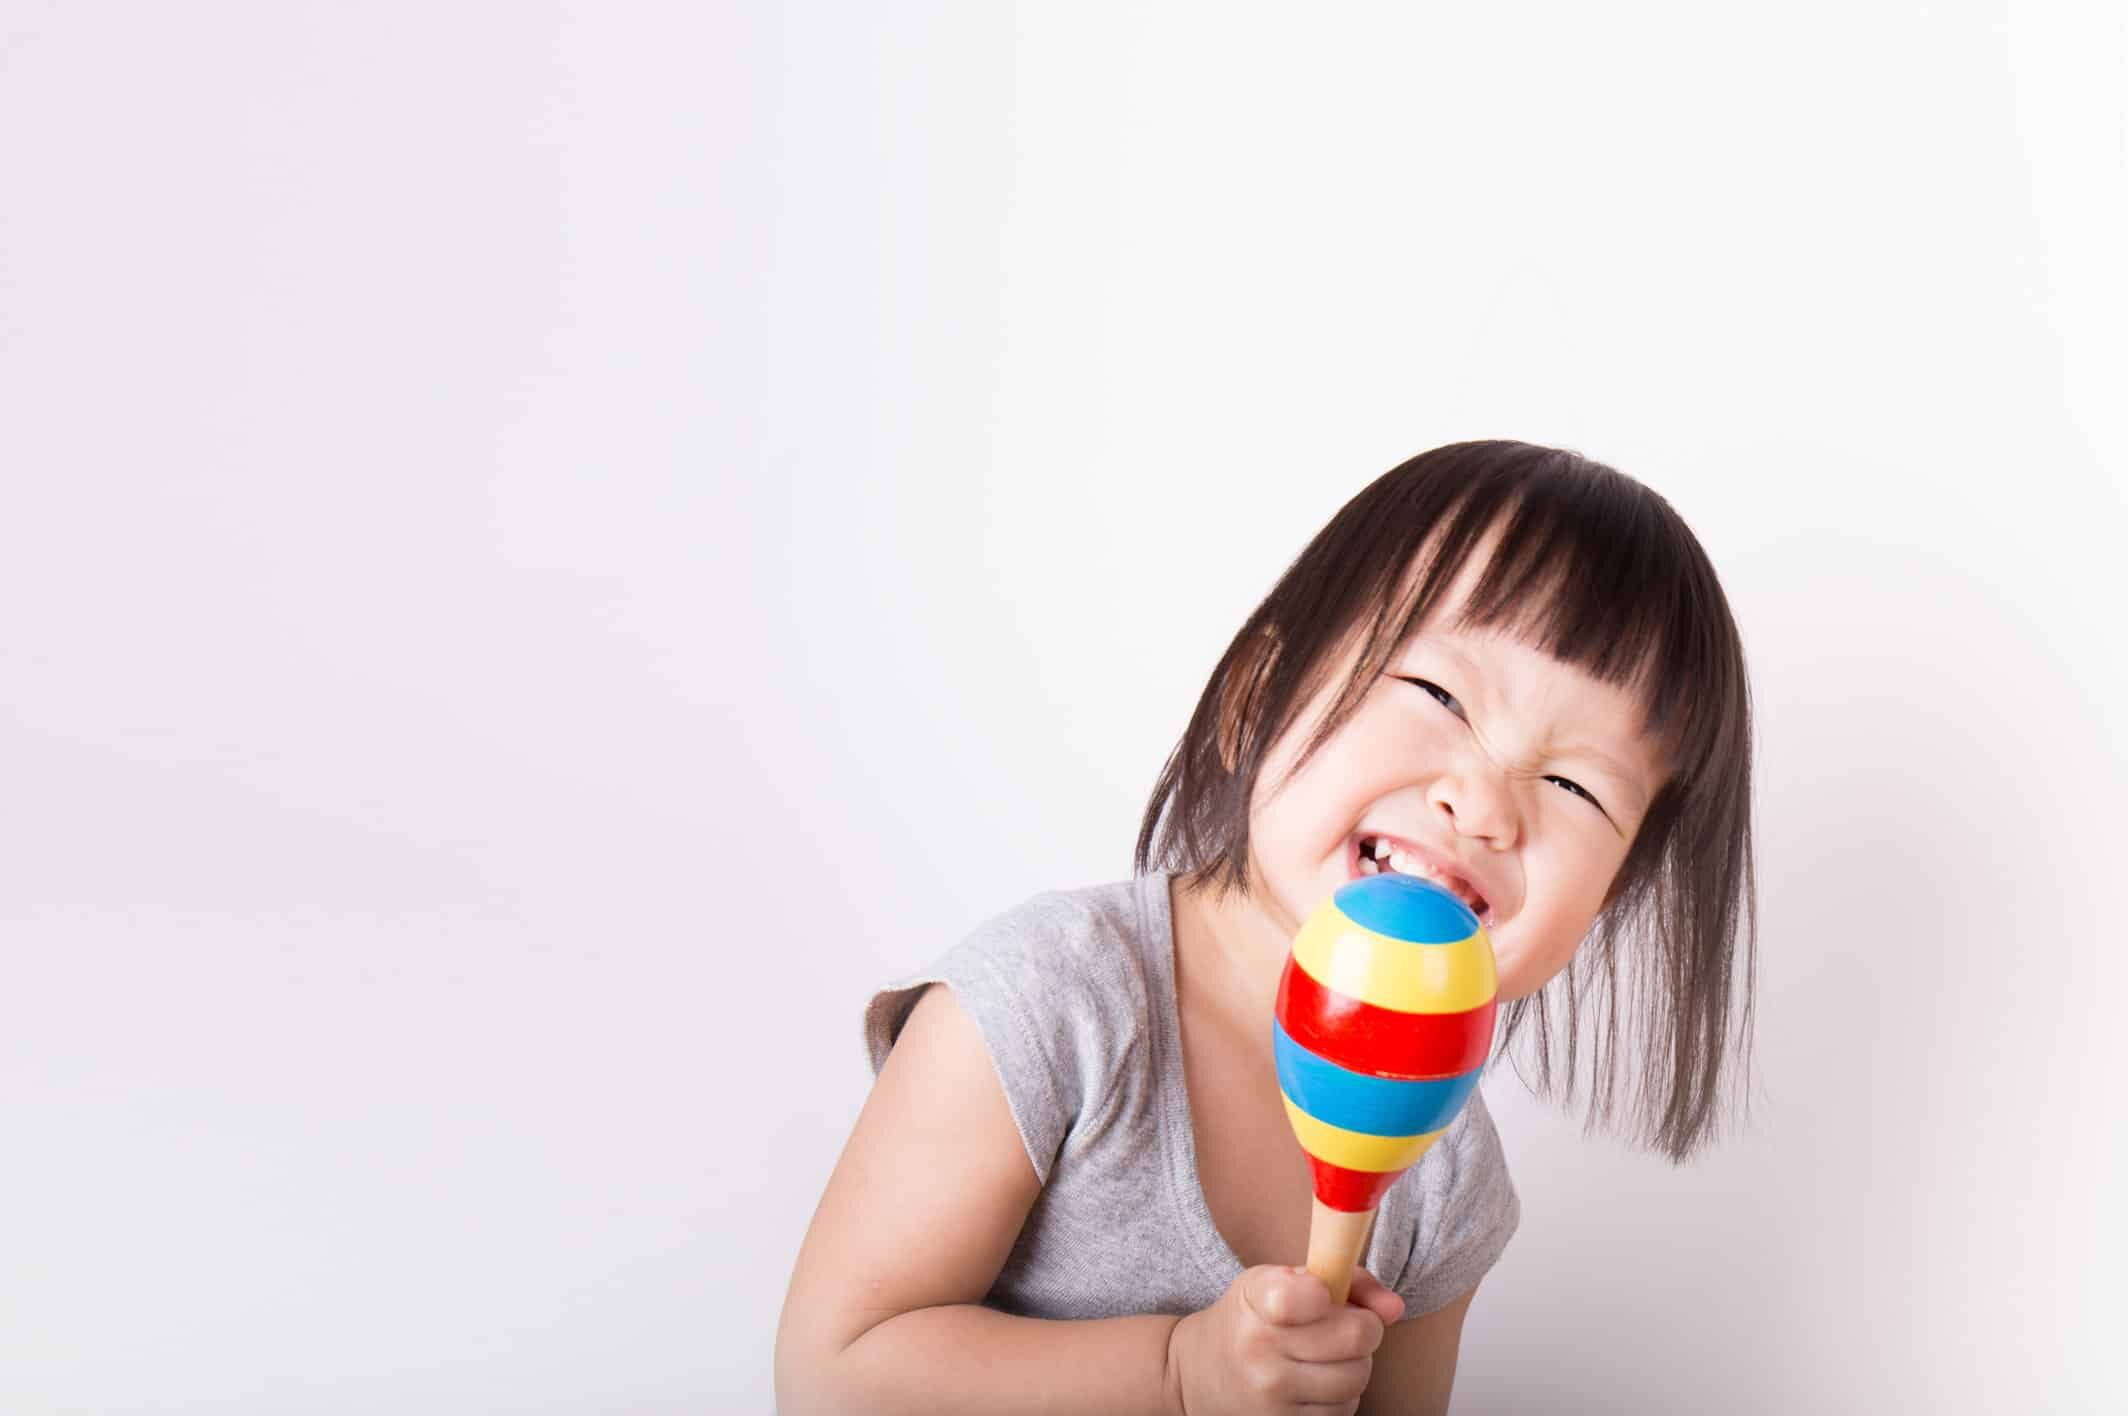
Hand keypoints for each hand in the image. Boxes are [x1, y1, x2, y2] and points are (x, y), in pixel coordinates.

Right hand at [1167, 1263, 1404, 1414]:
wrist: (1199, 1374)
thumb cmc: (1253, 1317)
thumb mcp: (1280, 1280)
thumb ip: (1345, 1279)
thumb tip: (1394, 1308)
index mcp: (1256, 1300)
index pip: (1308, 1296)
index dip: (1330, 1294)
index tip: (1324, 1295)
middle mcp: (1259, 1351)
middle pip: (1357, 1337)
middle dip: (1363, 1328)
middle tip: (1346, 1325)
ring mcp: (1271, 1395)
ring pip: (1356, 1378)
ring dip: (1354, 1366)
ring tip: (1328, 1356)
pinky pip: (1343, 1412)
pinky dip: (1340, 1396)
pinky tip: (1317, 1383)